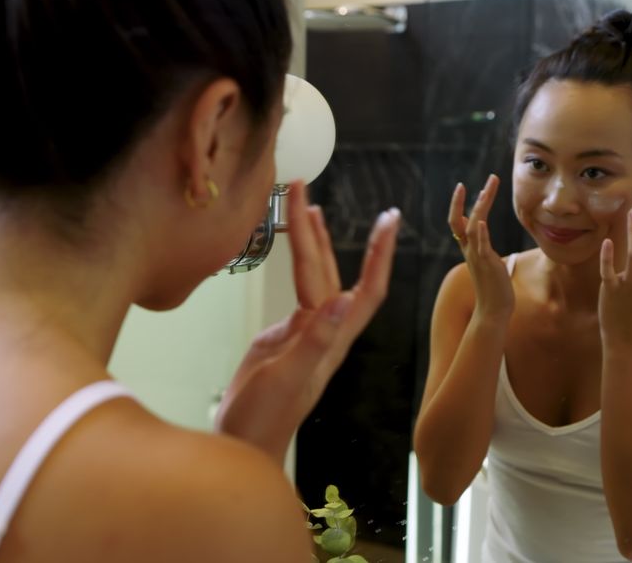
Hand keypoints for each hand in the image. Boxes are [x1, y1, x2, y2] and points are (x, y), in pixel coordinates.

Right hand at [215, 181, 400, 461]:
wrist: (243, 445)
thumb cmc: (264, 420)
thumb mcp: (286, 379)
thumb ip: (313, 342)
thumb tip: (339, 302)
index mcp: (332, 339)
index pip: (366, 288)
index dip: (379, 254)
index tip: (388, 219)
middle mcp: (325, 331)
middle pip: (332, 271)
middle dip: (321, 229)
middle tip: (306, 187)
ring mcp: (307, 333)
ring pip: (315, 277)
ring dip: (310, 240)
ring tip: (303, 202)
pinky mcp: (285, 337)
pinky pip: (298, 290)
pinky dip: (297, 264)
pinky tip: (295, 249)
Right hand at [449, 174, 513, 320]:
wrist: (494, 310)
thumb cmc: (494, 287)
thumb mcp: (487, 261)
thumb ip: (482, 246)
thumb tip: (481, 231)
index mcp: (469, 249)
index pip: (457, 222)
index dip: (457, 205)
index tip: (462, 187)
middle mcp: (469, 250)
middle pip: (458, 221)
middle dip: (460, 202)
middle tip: (465, 184)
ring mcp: (477, 257)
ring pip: (471, 228)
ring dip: (478, 208)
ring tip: (484, 191)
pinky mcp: (487, 264)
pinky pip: (481, 246)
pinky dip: (480, 233)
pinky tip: (482, 220)